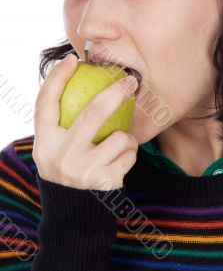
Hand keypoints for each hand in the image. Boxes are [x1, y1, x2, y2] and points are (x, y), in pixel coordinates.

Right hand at [32, 54, 138, 190]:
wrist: (75, 211)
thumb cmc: (68, 166)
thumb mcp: (54, 147)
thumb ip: (61, 124)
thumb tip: (76, 82)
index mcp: (45, 143)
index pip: (45, 103)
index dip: (57, 77)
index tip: (73, 59)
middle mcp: (61, 156)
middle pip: (93, 113)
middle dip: (116, 91)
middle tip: (131, 80)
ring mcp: (83, 171)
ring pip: (120, 137)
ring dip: (127, 136)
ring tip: (118, 143)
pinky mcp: (104, 183)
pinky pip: (130, 155)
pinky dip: (130, 153)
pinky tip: (120, 160)